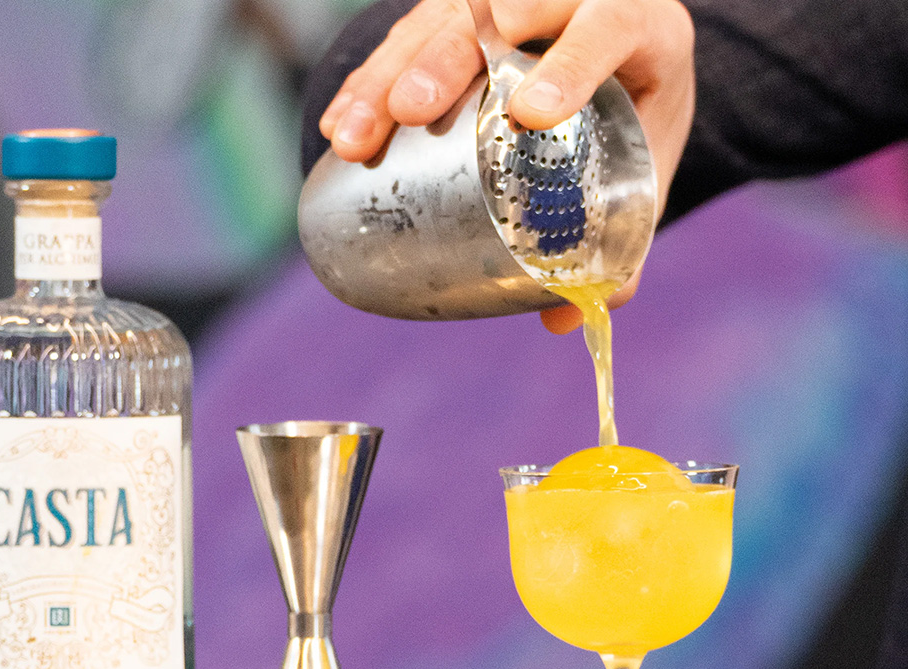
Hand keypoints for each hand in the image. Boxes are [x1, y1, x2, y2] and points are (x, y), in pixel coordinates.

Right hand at [319, 0, 694, 332]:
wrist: (620, 60)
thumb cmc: (633, 122)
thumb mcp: (643, 173)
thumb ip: (619, 245)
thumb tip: (563, 320)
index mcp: (641, 27)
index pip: (609, 24)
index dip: (571, 62)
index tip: (529, 113)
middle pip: (505, 8)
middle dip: (448, 59)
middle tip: (411, 111)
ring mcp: (507, 2)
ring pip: (441, 20)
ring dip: (388, 76)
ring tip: (355, 137)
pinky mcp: (459, 14)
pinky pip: (406, 37)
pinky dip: (369, 81)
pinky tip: (341, 125)